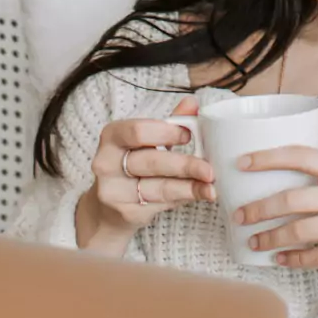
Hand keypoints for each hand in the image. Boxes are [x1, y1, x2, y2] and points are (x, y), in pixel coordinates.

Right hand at [77, 97, 215, 253]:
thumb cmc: (130, 166)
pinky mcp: (125, 213)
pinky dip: (183, 199)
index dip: (166, 133)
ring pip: (158, 188)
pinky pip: (161, 204)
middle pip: (151, 162)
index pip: (138, 132)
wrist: (107, 208)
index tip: (189, 135)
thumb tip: (192, 104)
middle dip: (184, 165)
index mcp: (112, 136)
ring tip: (211, 187)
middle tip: (209, 169)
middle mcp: (106, 163)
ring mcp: (113, 191)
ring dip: (190, 187)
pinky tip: (199, 195)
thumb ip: (169, 124)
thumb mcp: (145, 142)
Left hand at [234, 148, 317, 295]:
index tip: (240, 164)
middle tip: (237, 215)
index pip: (299, 155)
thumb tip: (293, 182)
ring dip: (271, 238)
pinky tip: (281, 260)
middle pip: (291, 199)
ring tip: (254, 241)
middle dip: (258, 209)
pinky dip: (295, 259)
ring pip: (299, 231)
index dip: (266, 158)